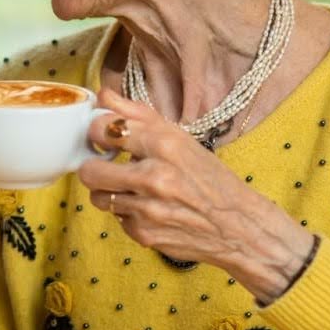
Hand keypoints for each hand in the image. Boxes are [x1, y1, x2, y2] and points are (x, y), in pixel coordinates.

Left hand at [78, 88, 314, 299]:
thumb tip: (104, 95)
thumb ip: (139, 115)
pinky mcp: (144, 234)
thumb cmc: (211, 179)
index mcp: (165, 146)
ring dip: (111, 192)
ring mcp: (147, 209)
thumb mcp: (182, 139)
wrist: (240, 227)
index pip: (103, 130)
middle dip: (95, 167)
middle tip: (108, 166)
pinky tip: (150, 209)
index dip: (97, 133)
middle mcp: (154, 177)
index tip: (103, 137)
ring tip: (134, 189)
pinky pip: (116, 218)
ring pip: (98, 197)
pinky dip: (128, 213)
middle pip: (89, 171)